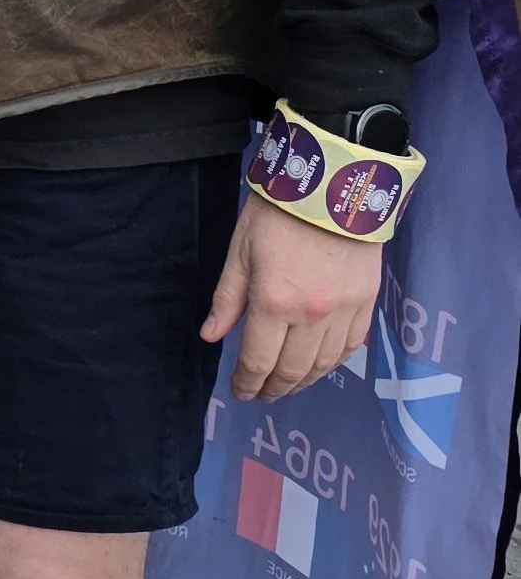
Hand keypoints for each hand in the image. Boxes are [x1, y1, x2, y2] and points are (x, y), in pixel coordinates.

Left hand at [203, 194, 380, 403]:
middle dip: (274, 389)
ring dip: (304, 381)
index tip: (241, 392)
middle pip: (292, 371)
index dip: (247, 383)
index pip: (258, 361)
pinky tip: (321, 364)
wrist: (334, 184)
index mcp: (273, 303)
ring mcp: (344, 311)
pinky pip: (352, 346)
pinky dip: (334, 362)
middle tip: (263, 394)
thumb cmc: (278, 213)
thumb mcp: (241, 251)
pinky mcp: (367, 301)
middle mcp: (311, 316)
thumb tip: (211, 337)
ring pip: (323, 365)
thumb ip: (228, 298)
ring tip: (289, 384)